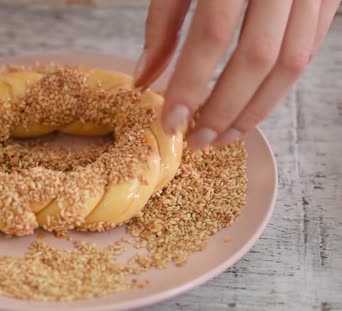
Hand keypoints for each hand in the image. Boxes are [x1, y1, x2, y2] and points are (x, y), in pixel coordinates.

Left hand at [134, 0, 340, 149]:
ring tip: (223, 136)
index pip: (213, 35)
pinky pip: (309, 50)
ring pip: (291, 63)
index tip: (171, 122)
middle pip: (257, 58)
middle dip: (225, 108)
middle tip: (197, 141)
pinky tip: (252, 106)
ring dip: (256, 109)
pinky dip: (280, 86)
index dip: (192, 84)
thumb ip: (163, 24)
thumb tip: (145, 80)